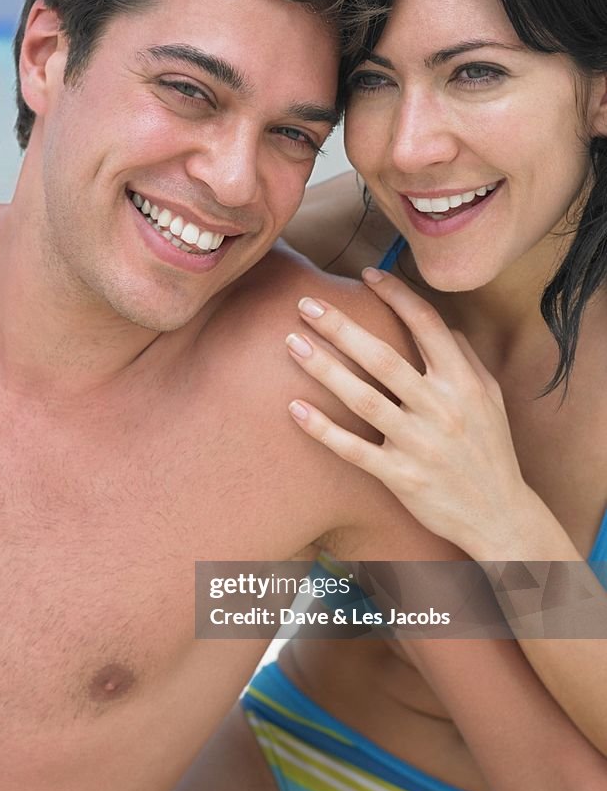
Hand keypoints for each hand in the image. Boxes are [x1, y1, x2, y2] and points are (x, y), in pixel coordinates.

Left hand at [284, 268, 535, 555]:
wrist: (499, 516)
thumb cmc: (489, 451)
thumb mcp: (490, 399)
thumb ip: (466, 359)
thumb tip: (441, 324)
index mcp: (464, 383)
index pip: (428, 326)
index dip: (396, 296)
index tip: (365, 274)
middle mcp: (442, 409)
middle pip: (383, 357)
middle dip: (341, 326)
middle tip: (305, 302)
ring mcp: (419, 443)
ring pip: (364, 399)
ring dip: (324, 369)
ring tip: (291, 342)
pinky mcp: (400, 476)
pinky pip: (353, 449)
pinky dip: (322, 429)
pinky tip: (294, 407)